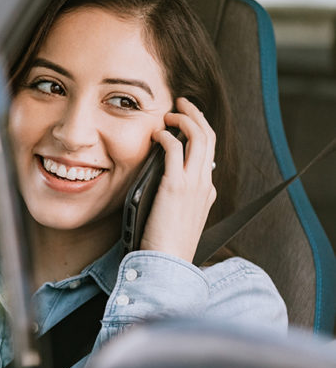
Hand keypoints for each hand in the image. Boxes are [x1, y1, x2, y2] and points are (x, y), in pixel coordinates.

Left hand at [139, 97, 216, 261]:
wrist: (169, 264)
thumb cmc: (167, 244)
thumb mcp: (179, 219)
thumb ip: (181, 199)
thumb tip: (171, 182)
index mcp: (207, 191)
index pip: (210, 152)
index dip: (199, 131)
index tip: (185, 120)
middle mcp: (205, 184)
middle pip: (209, 138)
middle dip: (196, 115)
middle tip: (181, 103)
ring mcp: (194, 184)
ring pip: (199, 137)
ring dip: (185, 119)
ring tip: (169, 113)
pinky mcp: (176, 186)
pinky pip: (175, 150)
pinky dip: (167, 136)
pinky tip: (156, 134)